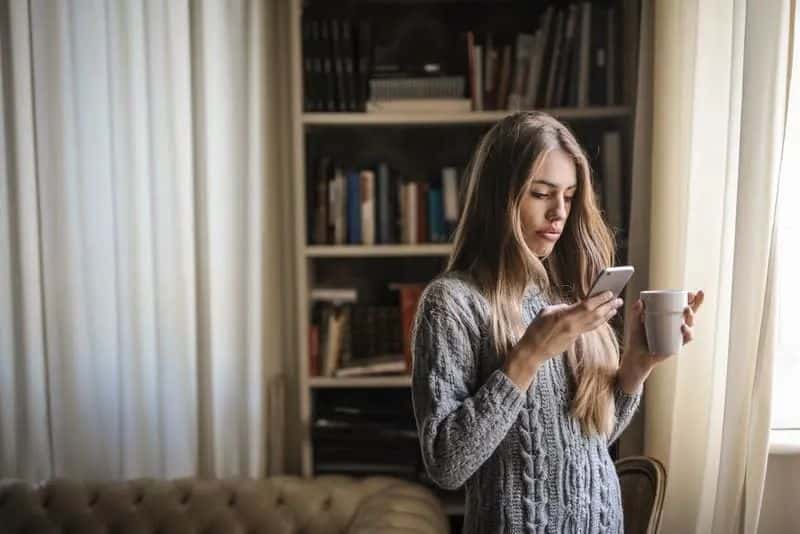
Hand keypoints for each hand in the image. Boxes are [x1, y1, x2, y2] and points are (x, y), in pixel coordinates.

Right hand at [503, 291, 623, 389]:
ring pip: (595, 323)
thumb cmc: (535, 330)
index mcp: (565, 316)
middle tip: (619, 299)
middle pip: (595, 314)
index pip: (587, 305)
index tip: (610, 292)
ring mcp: (574, 333)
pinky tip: (603, 318)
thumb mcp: (545, 312)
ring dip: (607, 314)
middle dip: (608, 306)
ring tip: (615, 308)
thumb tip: (570, 306)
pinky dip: (598, 322)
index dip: (600, 298)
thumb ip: (560, 307)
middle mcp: (573, 325)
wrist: (533, 350)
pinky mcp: (574, 339)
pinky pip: (589, 328)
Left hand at [619, 290, 705, 391]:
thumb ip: (636, 313)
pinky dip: (688, 333)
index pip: (681, 305)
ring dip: (691, 317)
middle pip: (690, 314)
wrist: (636, 357)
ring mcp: (677, 335)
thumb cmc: (637, 339)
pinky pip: (686, 339)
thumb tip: (640, 301)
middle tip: (689, 302)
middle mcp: (675, 325)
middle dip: (696, 305)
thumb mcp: (635, 324)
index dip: (691, 299)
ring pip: (691, 325)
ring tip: (686, 311)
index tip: (692, 293)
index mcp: (668, 317)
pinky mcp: (676, 345)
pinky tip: (683, 328)